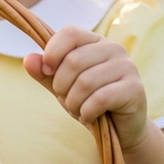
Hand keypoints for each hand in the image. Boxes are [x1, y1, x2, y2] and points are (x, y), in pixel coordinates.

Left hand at [23, 25, 147, 150]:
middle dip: (61, 87)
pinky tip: (89, 117)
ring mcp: (127, 67)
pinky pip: (100, 99)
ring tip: (78, 110)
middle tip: (67, 100)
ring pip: (85, 82)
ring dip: (73, 103)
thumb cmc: (88, 101)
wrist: (118, 130)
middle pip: (73, 61)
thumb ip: (44, 73)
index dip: (52, 52)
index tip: (47, 72)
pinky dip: (87, 112)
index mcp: (95, 41)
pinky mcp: (135, 89)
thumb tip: (28, 59)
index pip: (69, 33)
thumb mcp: (61, 86)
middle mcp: (114, 49)